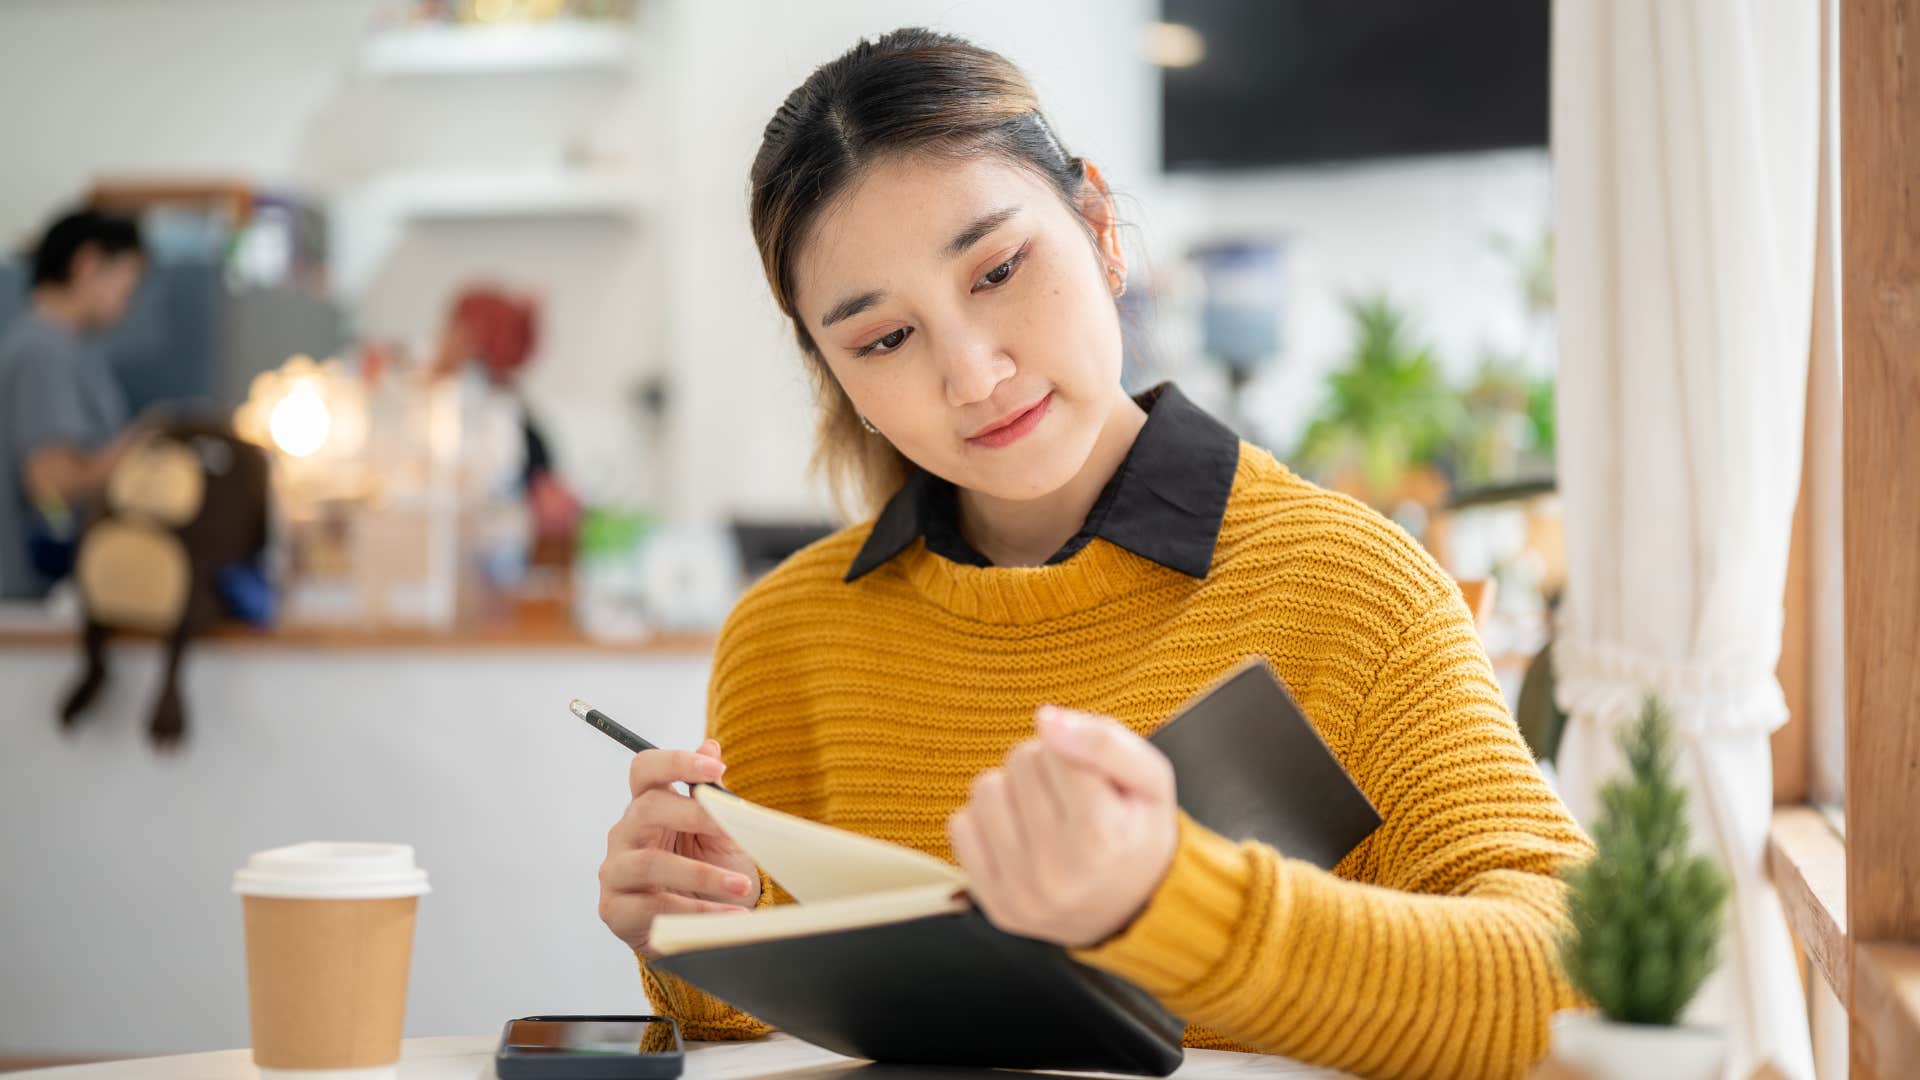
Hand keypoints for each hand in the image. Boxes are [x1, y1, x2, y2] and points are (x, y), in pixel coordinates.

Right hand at [598, 739, 760, 958]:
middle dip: (693, 815)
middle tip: (733, 829)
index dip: (676, 763)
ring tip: (741, 886)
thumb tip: (711, 745)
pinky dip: (694, 911)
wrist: (704, 928)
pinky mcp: (616, 911)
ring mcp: (616, 872)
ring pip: (650, 863)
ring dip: (701, 874)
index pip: (645, 770)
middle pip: (646, 808)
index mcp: (648, 807)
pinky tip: (725, 915)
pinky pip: (652, 907)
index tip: (716, 767)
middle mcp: (625, 834)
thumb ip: (713, 795)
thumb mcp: (720, 834)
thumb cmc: (710, 873)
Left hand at [946, 706, 1179, 948]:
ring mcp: (1019, 890)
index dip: (1078, 751)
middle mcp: (1055, 870)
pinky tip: (1022, 837)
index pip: (1058, 749)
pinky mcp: (992, 900)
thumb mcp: (1151, 781)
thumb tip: (1045, 719)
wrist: (1135, 911)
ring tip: (1046, 814)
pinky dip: (989, 822)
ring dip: (1014, 790)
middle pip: (1021, 761)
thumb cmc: (1141, 835)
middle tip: (1073, 799)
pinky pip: (960, 825)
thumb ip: (1105, 740)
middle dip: (1047, 767)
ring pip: (986, 788)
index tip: (1095, 780)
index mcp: (1100, 838)